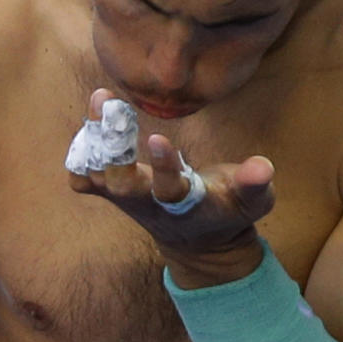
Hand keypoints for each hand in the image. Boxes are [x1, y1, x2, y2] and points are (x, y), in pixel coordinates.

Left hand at [69, 89, 274, 280]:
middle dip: (112, 149)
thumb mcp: (253, 203)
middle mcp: (149, 205)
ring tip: (100, 99)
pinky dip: (80, 155)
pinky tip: (91, 124)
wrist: (199, 242)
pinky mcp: (113, 194)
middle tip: (110, 105)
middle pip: (120, 185)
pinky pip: (84, 180)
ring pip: (98, 176)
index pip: (169, 190)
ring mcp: (126, 201)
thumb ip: (255, 185)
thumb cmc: (228, 213)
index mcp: (185, 206)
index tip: (158, 139)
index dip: (163, 168)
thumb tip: (262, 167)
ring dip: (94, 140)